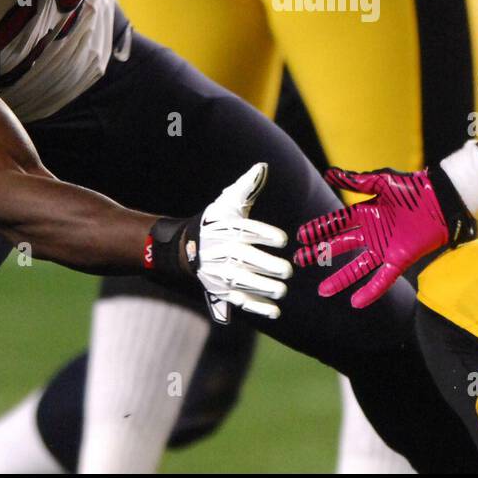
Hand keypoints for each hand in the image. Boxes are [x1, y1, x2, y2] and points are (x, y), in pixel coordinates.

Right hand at [193, 163, 291, 323]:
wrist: (190, 246)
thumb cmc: (217, 221)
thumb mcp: (229, 202)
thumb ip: (247, 186)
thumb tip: (262, 166)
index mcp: (229, 228)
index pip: (248, 230)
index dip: (266, 235)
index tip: (282, 239)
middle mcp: (225, 250)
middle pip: (247, 259)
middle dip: (269, 266)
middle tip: (288, 270)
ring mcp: (222, 272)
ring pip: (244, 281)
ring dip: (264, 287)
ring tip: (283, 290)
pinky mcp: (222, 289)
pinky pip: (240, 300)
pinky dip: (257, 307)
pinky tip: (275, 312)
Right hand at [294, 167, 460, 308]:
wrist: (441, 200)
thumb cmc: (413, 187)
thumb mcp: (381, 181)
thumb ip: (356, 181)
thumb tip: (329, 173)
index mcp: (365, 213)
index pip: (336, 224)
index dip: (319, 230)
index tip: (301, 236)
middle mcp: (371, 233)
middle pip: (340, 247)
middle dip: (321, 254)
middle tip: (300, 260)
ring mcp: (384, 248)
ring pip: (357, 268)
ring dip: (340, 279)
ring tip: (323, 291)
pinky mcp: (399, 260)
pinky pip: (382, 279)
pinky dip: (370, 291)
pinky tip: (356, 302)